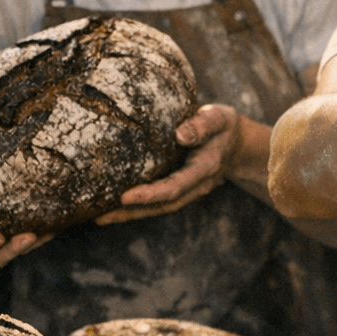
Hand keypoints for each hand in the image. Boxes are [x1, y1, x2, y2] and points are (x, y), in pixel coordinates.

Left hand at [107, 104, 248, 222]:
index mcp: (204, 168)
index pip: (175, 186)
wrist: (237, 144)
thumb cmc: (223, 126)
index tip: (125, 196)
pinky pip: (158, 201)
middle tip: (100, 215)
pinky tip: (113, 205)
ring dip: (130, 214)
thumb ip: (202, 124)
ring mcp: (188, 190)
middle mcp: (196, 185)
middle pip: (163, 205)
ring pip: (159, 207)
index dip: (150, 194)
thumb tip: (180, 134)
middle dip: (132, 212)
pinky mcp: (180, 188)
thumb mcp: (218, 118)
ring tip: (99, 216)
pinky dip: (137, 206)